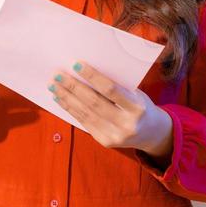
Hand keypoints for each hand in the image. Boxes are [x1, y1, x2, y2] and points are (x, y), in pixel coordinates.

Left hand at [47, 60, 173, 160]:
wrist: (152, 133)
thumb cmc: (140, 105)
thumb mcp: (136, 94)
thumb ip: (115, 86)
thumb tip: (85, 72)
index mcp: (138, 108)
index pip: (111, 90)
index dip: (92, 77)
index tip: (76, 64)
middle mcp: (127, 124)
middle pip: (94, 102)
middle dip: (73, 87)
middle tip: (57, 75)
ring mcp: (115, 136)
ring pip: (85, 113)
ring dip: (66, 98)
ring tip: (53, 86)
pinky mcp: (105, 142)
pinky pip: (84, 122)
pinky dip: (70, 109)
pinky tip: (60, 99)